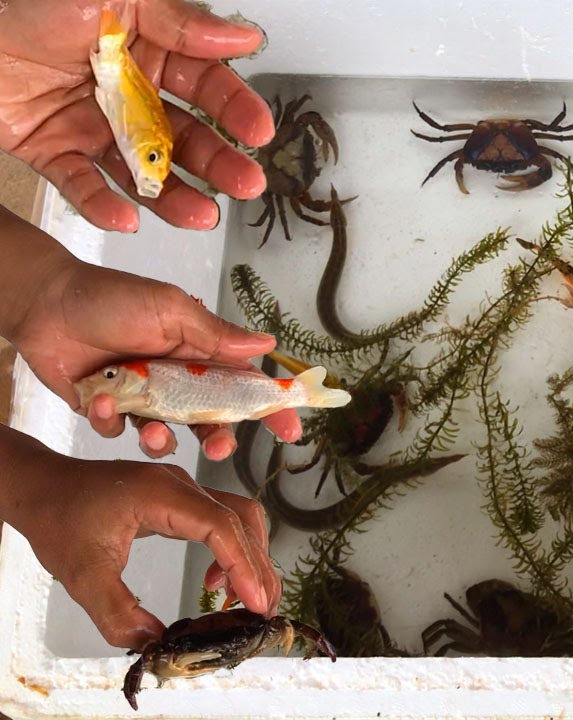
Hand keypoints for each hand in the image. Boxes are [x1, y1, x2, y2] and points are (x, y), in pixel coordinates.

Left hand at [0, 0, 272, 230]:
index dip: (236, 108)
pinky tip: (124, 217)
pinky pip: (83, 185)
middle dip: (219, 164)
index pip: (207, 86)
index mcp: (149, 52)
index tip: (259, 131)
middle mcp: (128, 95)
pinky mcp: (55, 151)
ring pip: (143, 171)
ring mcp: (93, 126)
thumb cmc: (28, 4)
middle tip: (246, 183)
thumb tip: (242, 36)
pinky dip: (102, 205)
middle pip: (185, 137)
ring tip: (200, 216)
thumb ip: (179, 21)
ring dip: (174, 197)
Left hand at [4, 431, 279, 649]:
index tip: (254, 602)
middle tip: (263, 608)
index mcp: (160, 494)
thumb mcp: (81, 574)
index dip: (242, 565)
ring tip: (247, 597)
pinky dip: (230, 549)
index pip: (220, 525)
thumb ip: (117, 610)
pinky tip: (214, 578)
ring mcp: (183, 489)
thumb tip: (154, 640)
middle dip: (257, 565)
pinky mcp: (180, 498)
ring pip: (238, 517)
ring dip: (249, 556)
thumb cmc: (58, 519)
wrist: (40, 486)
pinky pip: (221, 519)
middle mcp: (181, 485)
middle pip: (241, 519)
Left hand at [9, 257, 300, 458]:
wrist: (45, 302)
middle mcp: (176, 379)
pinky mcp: (108, 409)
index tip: (290, 428)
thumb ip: (216, 334)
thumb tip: (267, 342)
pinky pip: (117, 431)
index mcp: (199, 354)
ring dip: (162, 440)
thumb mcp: (170, 310)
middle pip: (211, 420)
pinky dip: (110, 421)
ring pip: (166, 435)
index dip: (270, 407)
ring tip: (152, 431)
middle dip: (218, 438)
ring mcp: (143, 397)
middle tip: (217, 448)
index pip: (245, 384)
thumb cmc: (110, 297)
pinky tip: (100, 399)